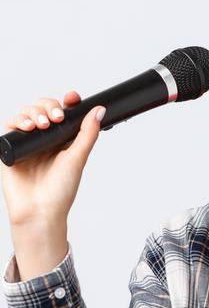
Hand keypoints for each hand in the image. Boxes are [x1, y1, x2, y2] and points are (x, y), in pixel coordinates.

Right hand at [2, 90, 104, 278]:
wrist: (39, 210)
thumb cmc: (60, 190)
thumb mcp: (78, 158)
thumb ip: (87, 134)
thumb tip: (98, 110)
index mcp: (63, 140)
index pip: (64, 113)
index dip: (67, 102)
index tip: (73, 97)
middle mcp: (45, 139)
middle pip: (44, 109)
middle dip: (50, 106)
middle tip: (56, 118)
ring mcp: (27, 142)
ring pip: (27, 114)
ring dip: (34, 112)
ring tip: (43, 124)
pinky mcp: (11, 148)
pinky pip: (10, 126)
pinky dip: (18, 120)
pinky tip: (27, 126)